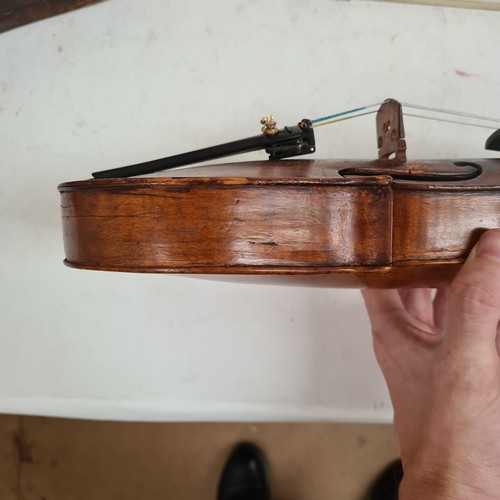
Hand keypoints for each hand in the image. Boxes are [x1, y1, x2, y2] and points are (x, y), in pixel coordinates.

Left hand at [362, 229, 499, 499]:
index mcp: (395, 330)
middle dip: (434, 254)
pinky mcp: (463, 369)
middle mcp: (412, 338)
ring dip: (461, 278)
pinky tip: (491, 294)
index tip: (401, 217)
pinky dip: (480, 307)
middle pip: (415, 281)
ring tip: (476, 250)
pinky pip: (469, 326)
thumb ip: (476, 302)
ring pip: (445, 302)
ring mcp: (438, 353)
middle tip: (452, 226)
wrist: (467, 487)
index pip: (377, 274)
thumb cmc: (449, 439)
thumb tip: (488, 248)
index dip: (385, 244)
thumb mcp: (464, 359)